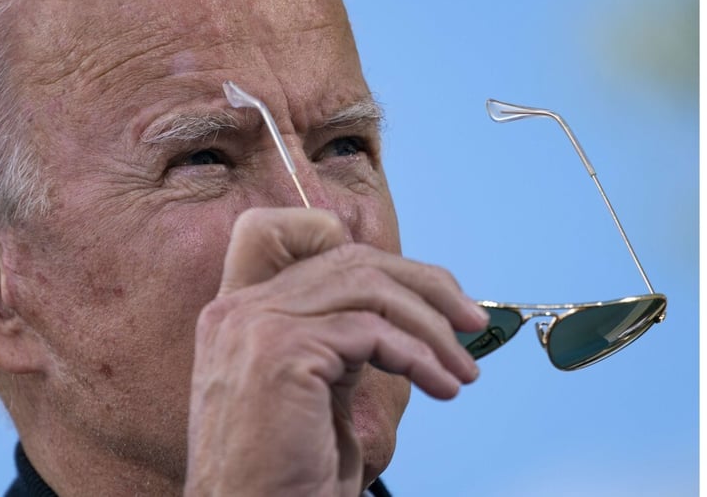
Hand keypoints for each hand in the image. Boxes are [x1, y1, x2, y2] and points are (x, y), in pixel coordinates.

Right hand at [184, 208, 487, 495]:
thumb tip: (396, 314)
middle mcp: (238, 310)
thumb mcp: (312, 390)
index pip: (285, 234)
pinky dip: (421, 356)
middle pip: (347, 259)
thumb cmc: (285, 474)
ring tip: (461, 368)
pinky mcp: (282, 350)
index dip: (352, 245)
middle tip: (469, 322)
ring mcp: (255, 325)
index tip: (412, 285)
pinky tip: (441, 386)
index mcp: (239, 314)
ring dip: (431, 326)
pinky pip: (373, 331)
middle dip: (422, 284)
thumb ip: (333, 340)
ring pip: (366, 287)